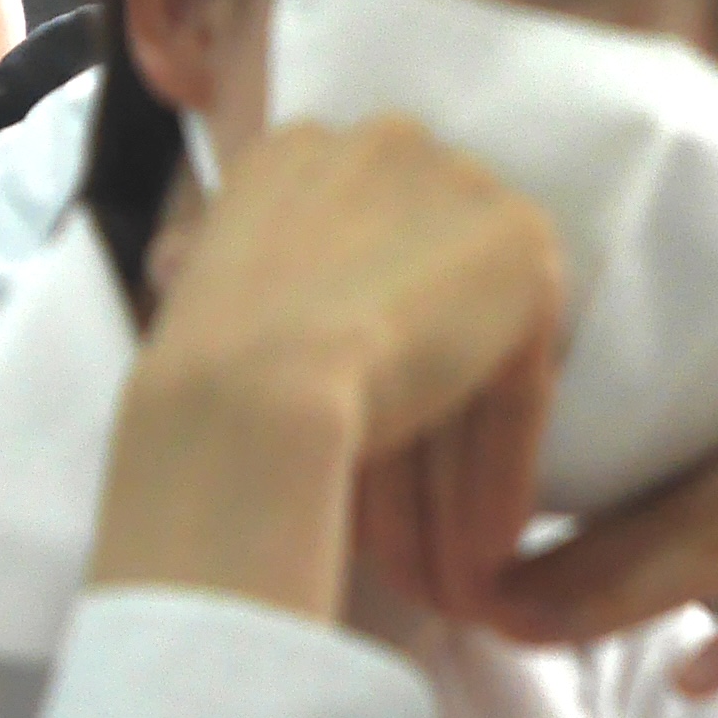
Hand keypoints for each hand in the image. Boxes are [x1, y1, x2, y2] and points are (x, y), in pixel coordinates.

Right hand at [91, 118, 570, 628]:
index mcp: (299, 155)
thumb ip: (261, 286)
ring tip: (442, 573)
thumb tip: (237, 293)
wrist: (241, 408)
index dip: (350, 371)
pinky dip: (500, 472)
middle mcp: (386, 145)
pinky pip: (517, 381)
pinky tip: (482, 552)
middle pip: (418, 310)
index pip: (353, 269)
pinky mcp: (525, 252)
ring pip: (470, 355)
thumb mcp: (206, 311)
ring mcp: (463, 190)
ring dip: (454, 475)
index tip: (340, 454)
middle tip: (403, 541)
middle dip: (416, 435)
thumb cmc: (192, 394)